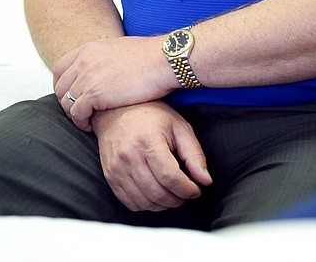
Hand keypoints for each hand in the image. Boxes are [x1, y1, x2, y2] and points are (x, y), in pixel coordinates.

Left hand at [54, 35, 176, 130]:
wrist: (162, 60)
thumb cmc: (151, 57)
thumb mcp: (120, 49)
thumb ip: (105, 58)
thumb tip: (106, 68)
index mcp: (89, 48)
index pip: (60, 68)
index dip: (62, 85)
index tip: (70, 96)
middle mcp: (84, 60)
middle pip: (60, 86)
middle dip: (66, 102)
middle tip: (79, 113)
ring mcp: (87, 76)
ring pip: (66, 102)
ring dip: (74, 115)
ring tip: (87, 122)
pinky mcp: (94, 94)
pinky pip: (77, 113)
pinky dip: (82, 123)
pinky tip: (92, 127)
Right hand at [93, 102, 211, 211]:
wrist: (116, 110)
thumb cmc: (150, 116)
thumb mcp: (179, 127)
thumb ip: (194, 155)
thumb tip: (206, 181)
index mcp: (148, 141)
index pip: (170, 178)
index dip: (187, 190)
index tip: (195, 190)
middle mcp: (129, 156)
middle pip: (158, 194)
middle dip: (178, 199)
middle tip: (185, 193)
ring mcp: (116, 168)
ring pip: (145, 202)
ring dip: (163, 205)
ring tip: (172, 194)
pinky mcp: (110, 176)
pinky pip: (130, 203)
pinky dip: (147, 205)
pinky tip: (155, 194)